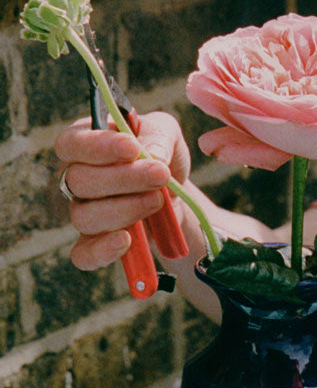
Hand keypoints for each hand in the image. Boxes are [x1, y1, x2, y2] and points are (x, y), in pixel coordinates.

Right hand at [54, 111, 192, 272]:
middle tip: (160, 175)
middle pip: (78, 181)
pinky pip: (84, 254)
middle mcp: (74, 178)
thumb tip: (152, 157)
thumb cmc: (161, 155)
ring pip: (85, 217)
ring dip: (126, 209)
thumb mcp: (166, 133)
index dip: (97, 147)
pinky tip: (126, 241)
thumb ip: (158, 137)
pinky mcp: (95, 242)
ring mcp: (82, 211)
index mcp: (84, 143)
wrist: (175, 193)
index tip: (132, 148)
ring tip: (158, 200)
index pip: (70, 144)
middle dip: (124, 179)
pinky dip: (103, 251)